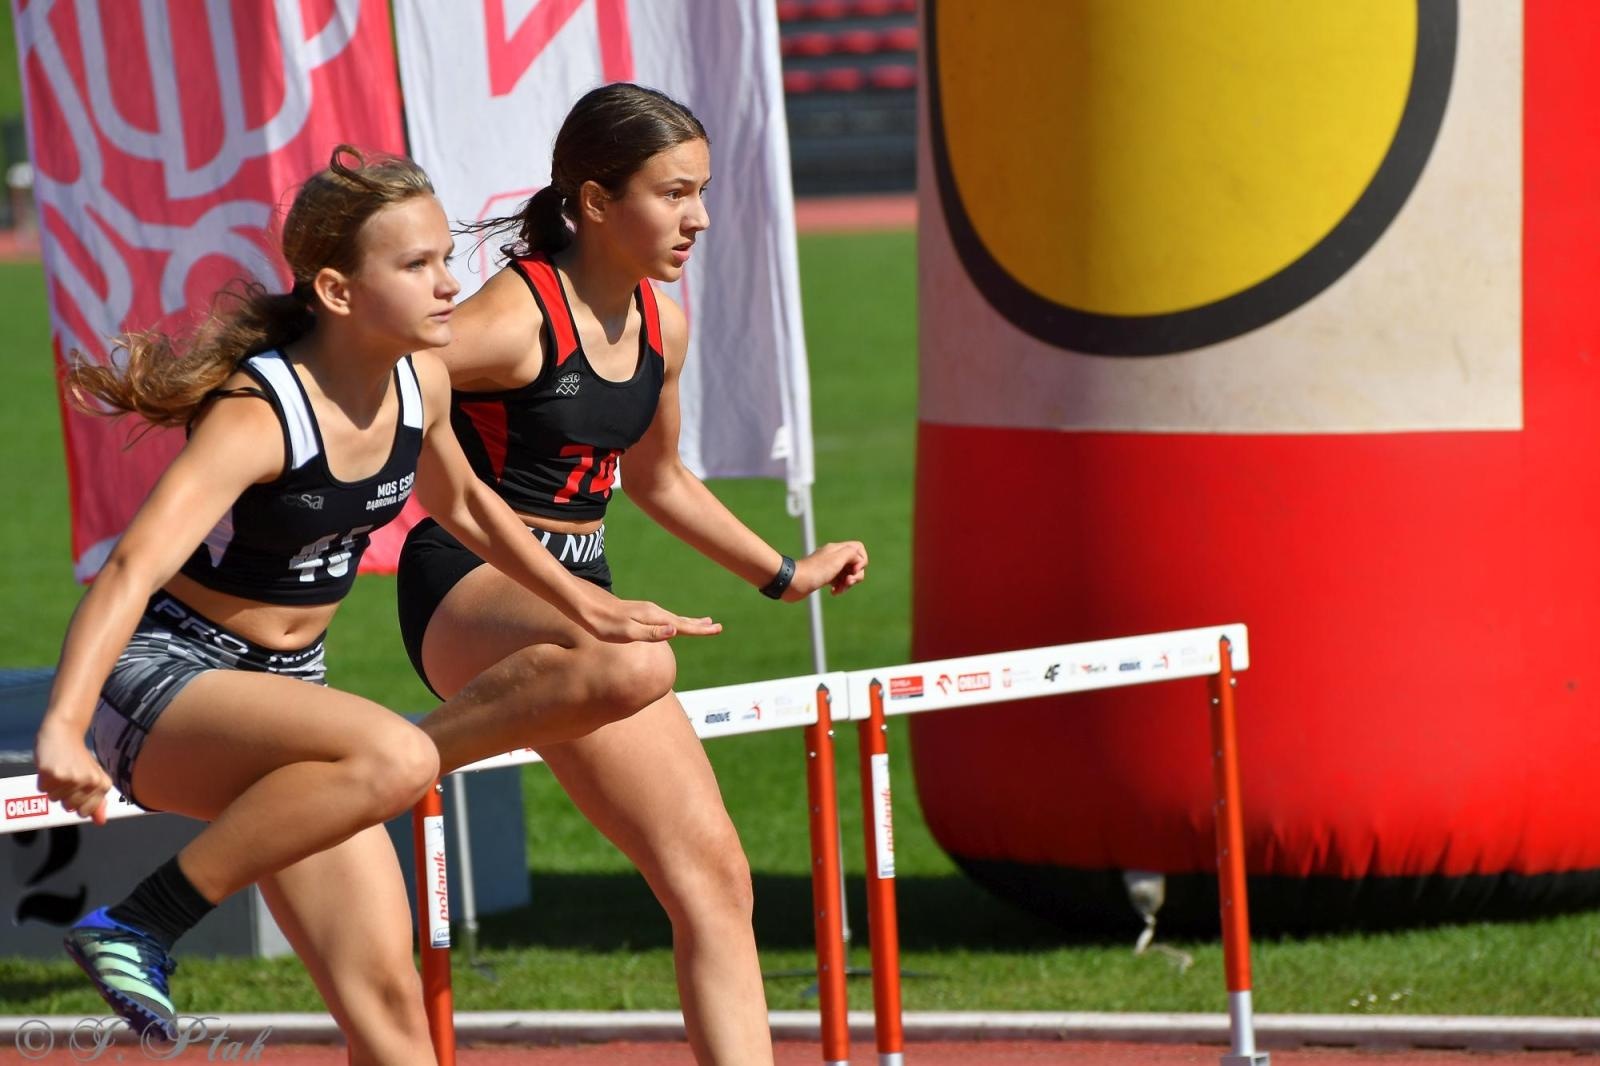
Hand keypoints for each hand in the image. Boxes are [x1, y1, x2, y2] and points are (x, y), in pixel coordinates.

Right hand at [34, 720, 111, 825]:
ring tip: (61, 769)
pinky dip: (44, 780)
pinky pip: (43, 789)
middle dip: (65, 794)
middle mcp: (88, 782)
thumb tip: (100, 822)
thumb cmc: (78, 756)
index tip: (79, 787)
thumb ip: (97, 801)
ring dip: (54, 787)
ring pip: (55, 799)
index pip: (85, 812)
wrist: (64, 731)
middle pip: (69, 807)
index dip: (78, 802)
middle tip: (69, 775)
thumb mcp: (93, 777)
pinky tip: (51, 767)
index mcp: (102, 784)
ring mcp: (70, 778)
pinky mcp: (52, 774)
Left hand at [577, 587, 721, 643]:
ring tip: (702, 623)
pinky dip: (676, 620)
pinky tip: (673, 623)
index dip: (700, 630)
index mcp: (653, 617)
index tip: (717, 629)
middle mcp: (653, 612)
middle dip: (699, 625)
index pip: (682, 626)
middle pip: (682, 620)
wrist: (587, 609)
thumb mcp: (627, 632)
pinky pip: (664, 618)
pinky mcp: (640, 613)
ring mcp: (647, 611)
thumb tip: (674, 629)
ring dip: (689, 622)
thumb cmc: (605, 624)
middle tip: (717, 627)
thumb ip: (651, 633)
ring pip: (674, 618)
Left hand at [784, 540, 868, 601]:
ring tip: (840, 589)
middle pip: (855, 563)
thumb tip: (858, 560)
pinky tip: (833, 592)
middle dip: (856, 575)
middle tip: (848, 582)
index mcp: (837, 549)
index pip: (858, 548)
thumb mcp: (838, 558)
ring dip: (848, 584)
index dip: (861, 560)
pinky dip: (840, 588)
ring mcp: (829, 567)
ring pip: (848, 574)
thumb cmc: (815, 571)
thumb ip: (852, 553)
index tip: (854, 570)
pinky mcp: (824, 578)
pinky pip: (838, 582)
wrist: (793, 583)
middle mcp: (834, 556)